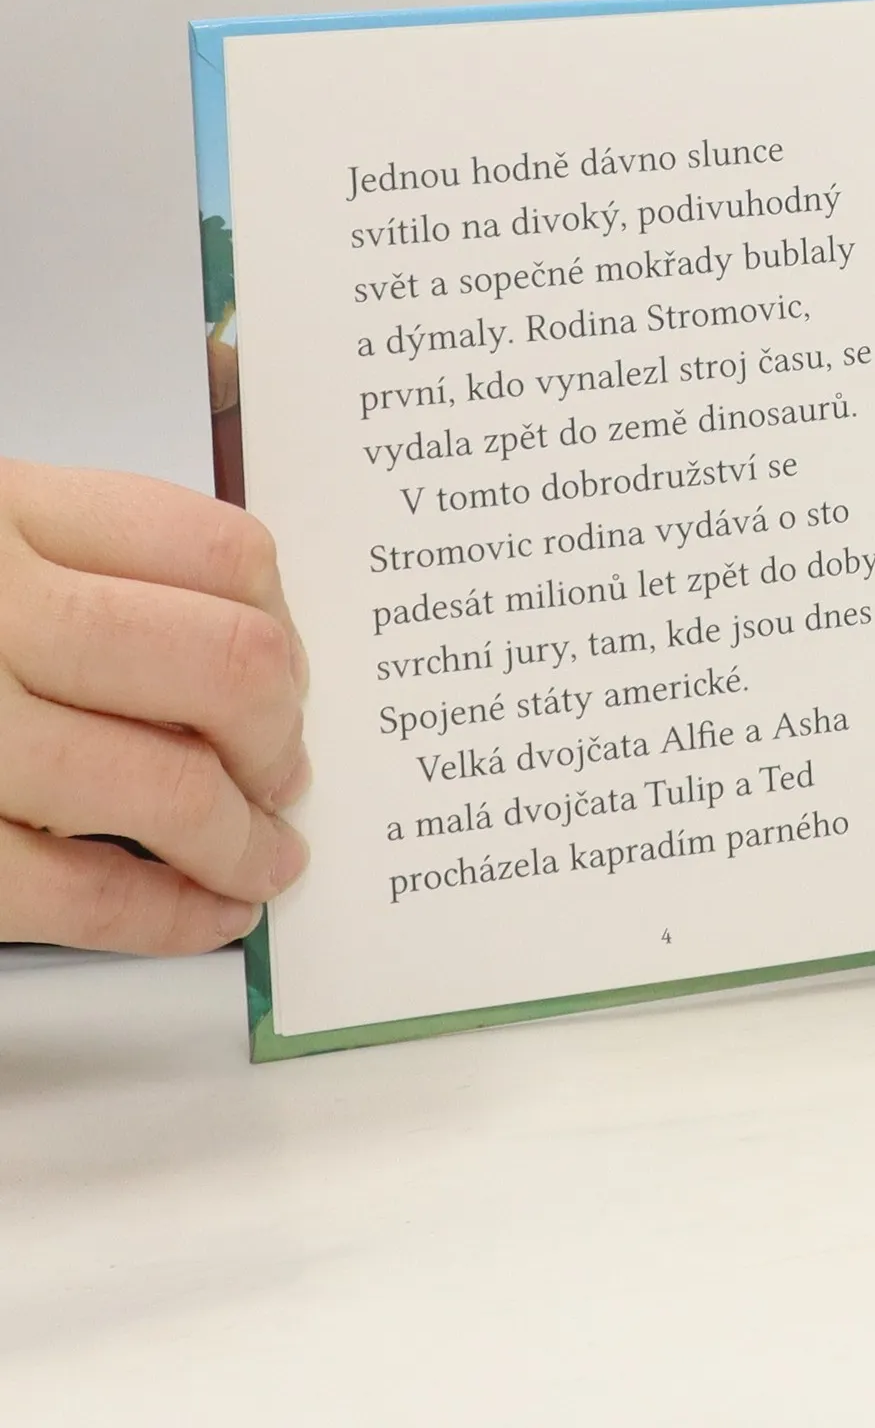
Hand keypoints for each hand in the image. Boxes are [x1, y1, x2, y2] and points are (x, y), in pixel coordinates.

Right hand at [0, 460, 309, 952]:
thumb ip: (78, 544)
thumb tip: (251, 625)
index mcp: (3, 511)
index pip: (223, 554)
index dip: (288, 630)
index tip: (293, 676)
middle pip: (228, 668)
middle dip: (281, 738)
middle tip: (287, 772)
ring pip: (172, 788)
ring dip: (247, 841)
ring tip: (267, 858)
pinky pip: (76, 890)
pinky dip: (169, 916)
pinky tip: (209, 916)